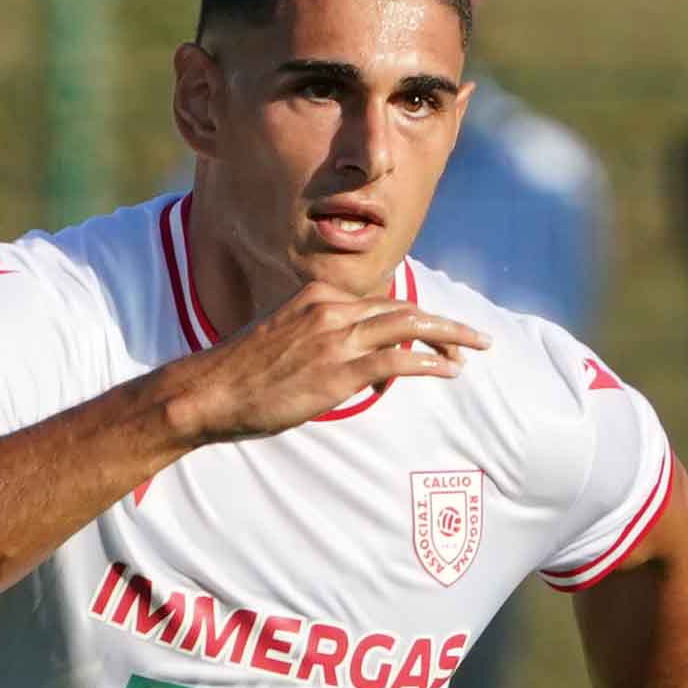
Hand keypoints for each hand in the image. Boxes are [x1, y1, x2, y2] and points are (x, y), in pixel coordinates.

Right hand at [164, 278, 484, 445]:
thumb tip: (351, 367)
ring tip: (476, 349)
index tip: (435, 337)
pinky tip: (449, 371)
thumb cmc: (242, 374)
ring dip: (448, 338)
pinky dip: (429, 364)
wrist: (211, 390)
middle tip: (475, 338)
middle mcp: (332, 310)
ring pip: (409, 328)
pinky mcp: (339, 371)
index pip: (381, 304)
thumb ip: (319, 341)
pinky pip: (398, 361)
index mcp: (318, 297)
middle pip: (404, 310)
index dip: (414, 321)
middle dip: (443, 324)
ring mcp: (337, 339)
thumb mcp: (283, 340)